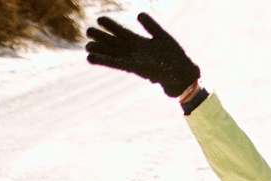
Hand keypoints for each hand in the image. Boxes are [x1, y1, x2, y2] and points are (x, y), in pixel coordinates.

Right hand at [85, 13, 199, 97]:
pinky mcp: (135, 68)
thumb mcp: (163, 37)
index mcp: (139, 42)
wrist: (183, 76)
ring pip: (112, 54)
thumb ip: (151, 26)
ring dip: (100, 51)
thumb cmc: (175, 58)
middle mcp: (134, 51)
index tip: (99, 19)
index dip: (110, 25)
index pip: (121, 31)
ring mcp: (133, 60)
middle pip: (113, 42)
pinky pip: (116, 63)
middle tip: (88, 31)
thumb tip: (138, 13)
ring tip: (87, 46)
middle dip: (101, 37)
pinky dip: (104, 61)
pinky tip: (92, 58)